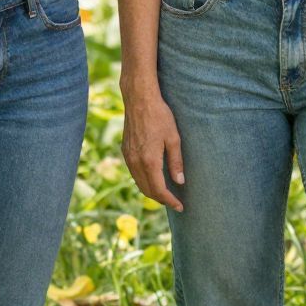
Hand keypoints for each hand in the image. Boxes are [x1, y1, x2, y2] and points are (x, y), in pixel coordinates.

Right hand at [121, 84, 185, 209]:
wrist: (139, 99)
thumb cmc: (159, 116)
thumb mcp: (173, 138)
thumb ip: (176, 162)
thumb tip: (180, 182)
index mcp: (149, 161)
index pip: (159, 190)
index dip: (170, 201)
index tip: (180, 206)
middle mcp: (136, 162)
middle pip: (147, 190)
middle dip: (161, 199)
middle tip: (174, 202)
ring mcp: (128, 157)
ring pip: (139, 183)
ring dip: (151, 191)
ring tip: (165, 193)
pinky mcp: (125, 151)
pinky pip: (133, 173)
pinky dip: (143, 180)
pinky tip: (152, 177)